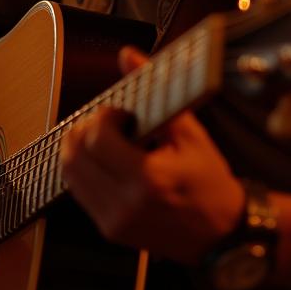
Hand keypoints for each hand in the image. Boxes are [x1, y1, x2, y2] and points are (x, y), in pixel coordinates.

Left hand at [60, 47, 244, 263]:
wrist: (219, 234)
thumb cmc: (209, 181)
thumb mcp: (190, 133)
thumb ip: (156, 91)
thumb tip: (129, 55)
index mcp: (148, 178)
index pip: (98, 140)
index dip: (104, 116)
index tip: (122, 112)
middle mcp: (125, 203)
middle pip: (76, 157)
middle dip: (84, 129)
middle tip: (107, 121)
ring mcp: (114, 221)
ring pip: (70, 175)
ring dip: (79, 148)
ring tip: (104, 138)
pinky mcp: (110, 230)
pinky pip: (79, 192)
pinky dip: (84, 169)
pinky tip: (106, 160)